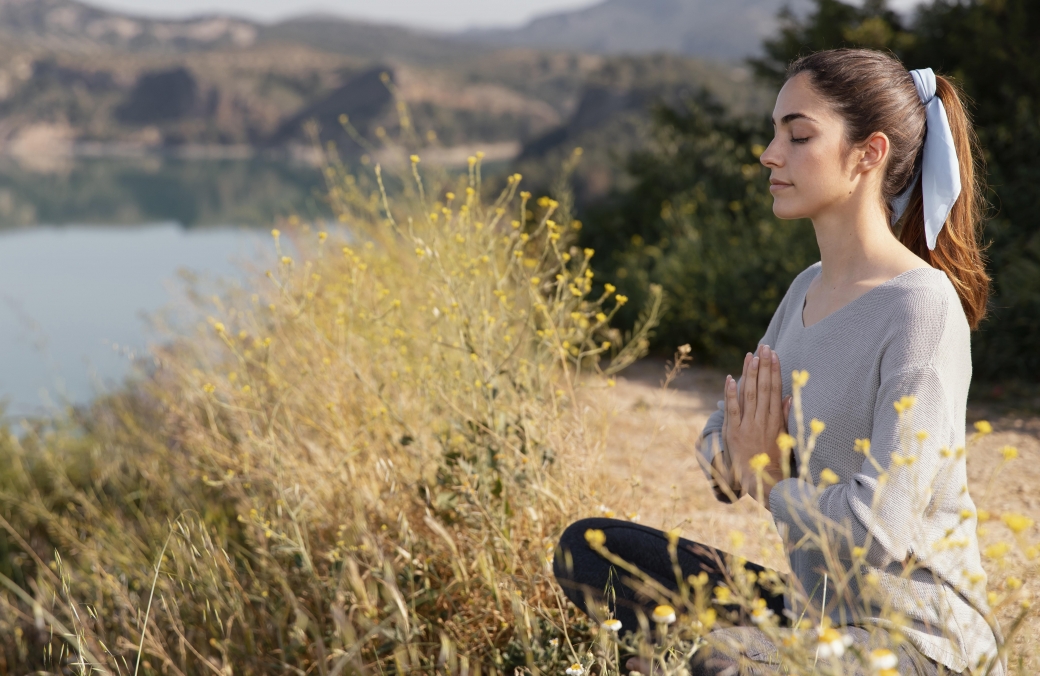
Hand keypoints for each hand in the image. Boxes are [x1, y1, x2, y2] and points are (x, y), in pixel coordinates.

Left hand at [723, 345, 790, 505]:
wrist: (761, 481)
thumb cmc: (775, 459)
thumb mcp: (784, 437)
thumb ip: (784, 416)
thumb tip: (789, 396)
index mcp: (776, 420)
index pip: (775, 390)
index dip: (774, 371)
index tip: (774, 354)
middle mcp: (762, 420)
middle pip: (763, 388)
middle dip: (763, 366)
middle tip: (763, 347)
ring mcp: (747, 426)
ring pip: (749, 395)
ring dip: (749, 374)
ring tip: (750, 356)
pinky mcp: (734, 432)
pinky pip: (733, 410)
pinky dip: (731, 394)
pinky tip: (730, 378)